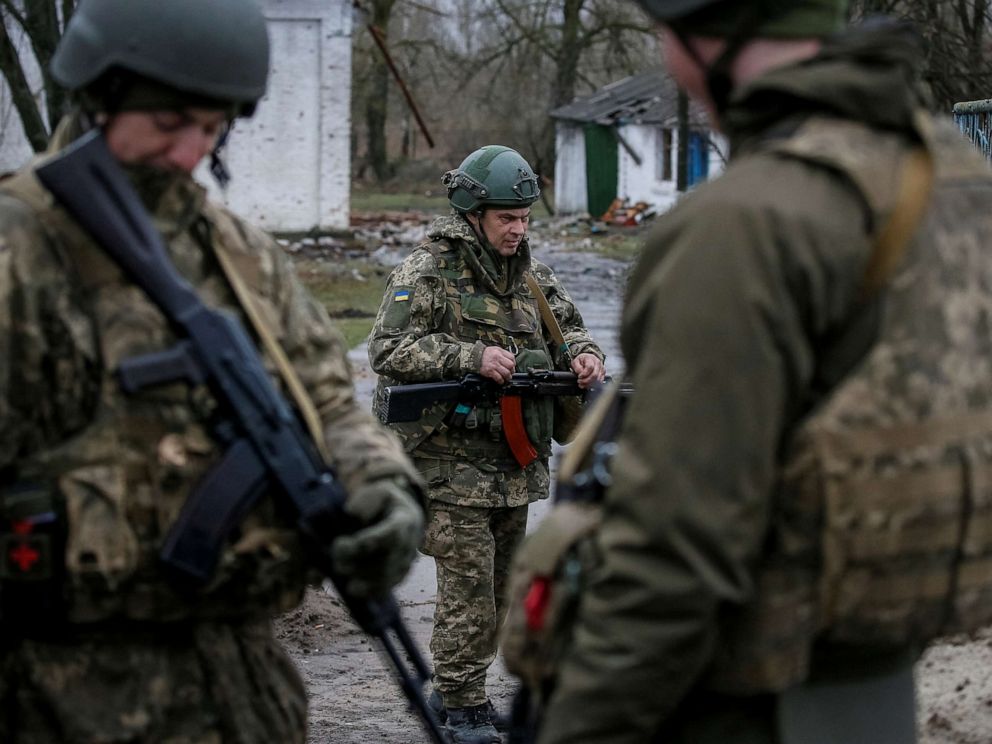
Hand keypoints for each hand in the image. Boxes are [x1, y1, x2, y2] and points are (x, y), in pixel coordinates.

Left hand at [331, 478, 423, 597]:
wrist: (401, 513)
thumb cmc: (383, 502)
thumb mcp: (376, 491)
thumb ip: (366, 501)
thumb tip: (353, 515)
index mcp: (405, 519)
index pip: (389, 536)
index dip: (363, 544)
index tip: (339, 544)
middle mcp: (410, 542)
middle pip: (386, 561)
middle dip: (358, 565)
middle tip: (337, 562)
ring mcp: (407, 560)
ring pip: (387, 578)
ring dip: (362, 581)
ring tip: (343, 576)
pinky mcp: (401, 574)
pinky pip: (389, 587)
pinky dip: (370, 592)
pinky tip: (354, 590)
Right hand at [480, 345, 515, 382]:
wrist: (473, 357)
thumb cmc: (484, 354)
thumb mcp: (495, 349)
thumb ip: (503, 354)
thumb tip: (510, 360)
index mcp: (499, 352)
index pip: (512, 358)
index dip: (513, 363)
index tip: (512, 366)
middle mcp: (497, 358)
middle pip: (510, 366)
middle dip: (512, 371)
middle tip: (510, 373)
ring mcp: (494, 365)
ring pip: (506, 373)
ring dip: (508, 377)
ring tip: (506, 378)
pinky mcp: (490, 371)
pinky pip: (499, 378)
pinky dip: (501, 381)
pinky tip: (501, 381)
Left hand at [571, 352, 604, 388]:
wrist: (587, 360)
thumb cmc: (581, 361)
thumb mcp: (575, 361)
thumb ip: (577, 367)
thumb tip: (580, 373)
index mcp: (590, 358)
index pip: (590, 367)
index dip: (584, 374)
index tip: (579, 376)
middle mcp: (598, 363)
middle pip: (595, 375)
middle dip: (586, 381)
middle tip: (579, 381)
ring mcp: (601, 369)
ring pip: (597, 380)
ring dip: (589, 384)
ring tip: (582, 384)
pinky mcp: (603, 374)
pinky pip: (599, 382)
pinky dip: (592, 385)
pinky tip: (587, 384)